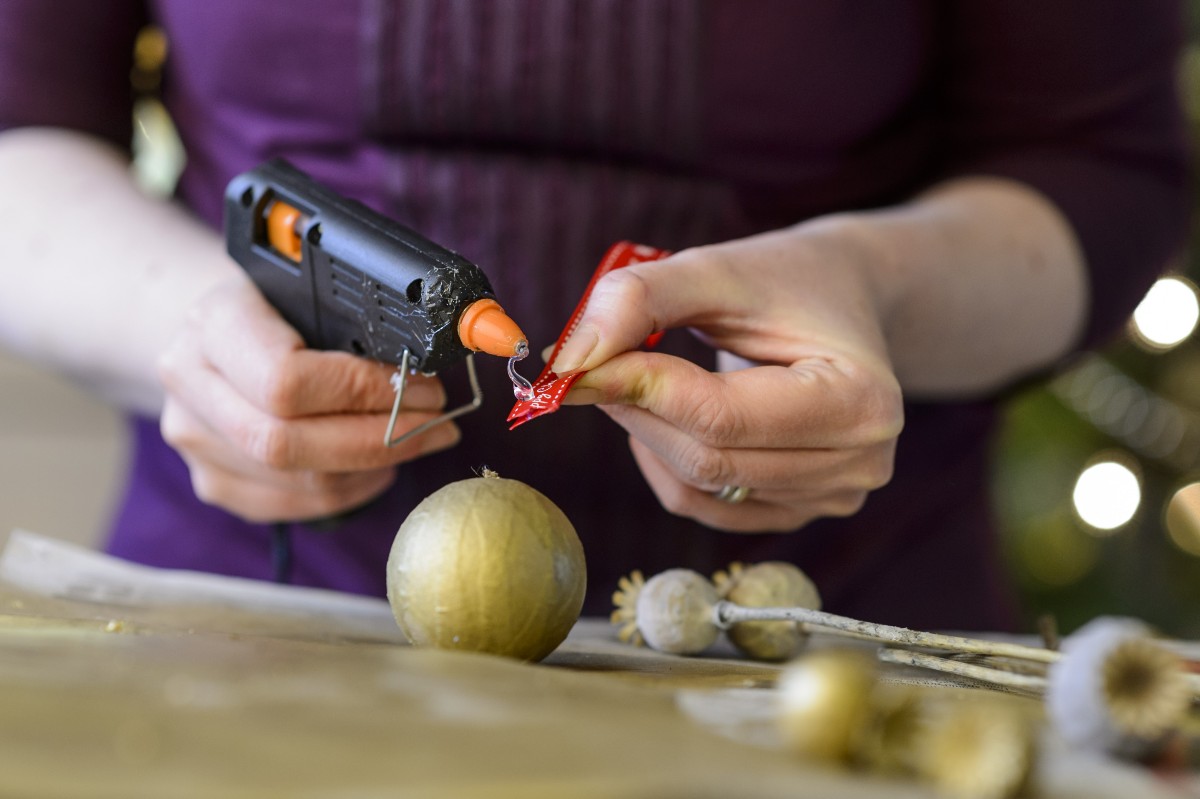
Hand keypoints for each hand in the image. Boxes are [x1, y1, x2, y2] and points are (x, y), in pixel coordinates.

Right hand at [158, 275, 458, 522]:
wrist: (215, 325)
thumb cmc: (279, 300)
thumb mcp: (312, 284)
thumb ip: (359, 317)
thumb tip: (440, 350)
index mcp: (214, 321)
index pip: (286, 380)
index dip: (366, 392)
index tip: (426, 388)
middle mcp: (189, 382)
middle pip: (288, 444)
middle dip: (381, 439)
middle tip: (439, 425)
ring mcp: (193, 438)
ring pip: (297, 482)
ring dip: (373, 467)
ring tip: (417, 440)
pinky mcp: (210, 479)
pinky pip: (290, 504)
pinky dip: (347, 491)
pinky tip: (377, 467)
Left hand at [550, 221, 903, 531]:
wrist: (846, 300)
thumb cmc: (787, 278)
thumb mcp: (719, 269)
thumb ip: (642, 300)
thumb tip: (570, 360)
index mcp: (860, 401)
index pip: (720, 417)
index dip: (638, 388)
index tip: (572, 364)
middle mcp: (858, 463)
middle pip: (706, 458)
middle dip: (635, 409)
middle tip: (591, 365)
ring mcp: (830, 497)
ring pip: (699, 483)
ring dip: (645, 431)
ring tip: (637, 375)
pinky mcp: (796, 511)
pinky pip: (703, 504)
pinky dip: (664, 461)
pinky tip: (662, 414)